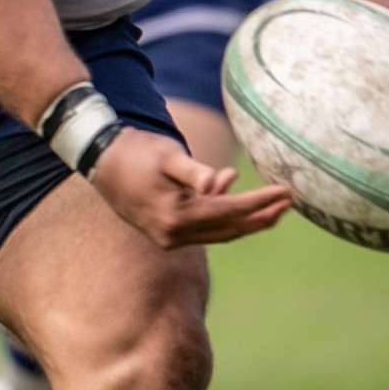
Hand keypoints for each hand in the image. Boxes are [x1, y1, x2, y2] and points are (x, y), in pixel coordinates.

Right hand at [93, 126, 291, 248]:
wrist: (99, 160)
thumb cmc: (135, 152)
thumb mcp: (167, 155)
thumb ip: (193, 170)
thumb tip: (218, 181)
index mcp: (175, 217)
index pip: (229, 212)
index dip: (260, 203)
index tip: (286, 192)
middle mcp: (173, 234)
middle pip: (229, 230)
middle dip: (261, 217)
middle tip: (289, 203)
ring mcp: (168, 237)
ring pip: (218, 231)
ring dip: (246, 218)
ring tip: (273, 203)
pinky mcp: (165, 231)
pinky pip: (203, 227)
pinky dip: (221, 213)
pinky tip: (228, 189)